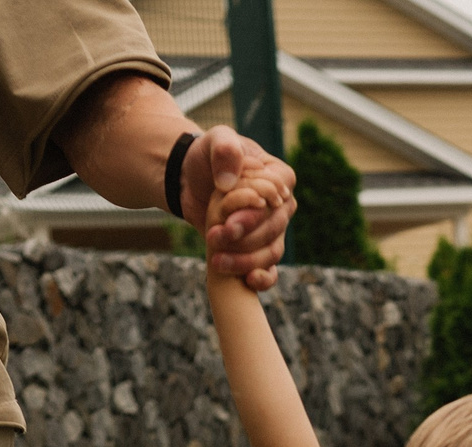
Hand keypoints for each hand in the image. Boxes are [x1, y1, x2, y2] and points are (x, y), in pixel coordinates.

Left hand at [183, 125, 294, 291]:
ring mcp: (271, 231)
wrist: (189, 180)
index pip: (278, 198)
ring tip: (216, 259)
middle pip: (274, 228)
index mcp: (280, 177)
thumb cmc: (207, 157)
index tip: (231, 219)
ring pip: (271, 252)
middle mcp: (282, 207)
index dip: (256, 211)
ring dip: (245, 260)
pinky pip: (270, 270)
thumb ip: (225, 150)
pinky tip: (249, 282)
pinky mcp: (257, 250)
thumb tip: (229, 182)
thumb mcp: (215, 141)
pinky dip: (263, 279)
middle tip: (215, 236)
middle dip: (245, 237)